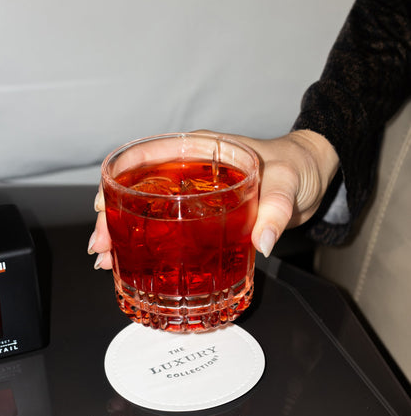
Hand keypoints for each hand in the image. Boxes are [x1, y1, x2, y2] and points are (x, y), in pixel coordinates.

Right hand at [87, 129, 338, 266]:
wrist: (314, 178)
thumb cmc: (297, 165)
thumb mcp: (287, 183)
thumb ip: (275, 209)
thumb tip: (261, 241)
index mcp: (203, 151)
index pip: (150, 155)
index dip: (121, 176)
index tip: (104, 201)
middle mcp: (193, 172)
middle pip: (141, 190)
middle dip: (114, 216)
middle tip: (101, 245)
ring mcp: (196, 196)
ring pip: (150, 213)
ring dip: (126, 235)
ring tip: (108, 260)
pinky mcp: (206, 218)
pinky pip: (172, 230)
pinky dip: (152, 247)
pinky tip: (137, 264)